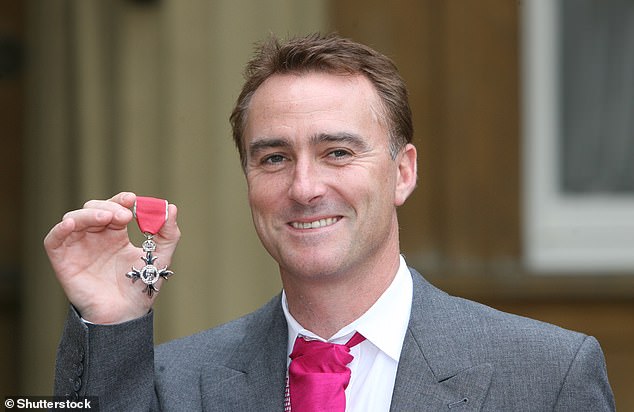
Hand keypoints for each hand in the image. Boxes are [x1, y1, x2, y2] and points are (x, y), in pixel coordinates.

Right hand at [44, 192, 180, 323]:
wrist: (126, 314)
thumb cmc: (140, 287)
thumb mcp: (160, 257)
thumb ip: (168, 233)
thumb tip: (172, 209)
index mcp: (115, 234)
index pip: (113, 207)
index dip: (120, 200)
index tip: (132, 200)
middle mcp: (95, 238)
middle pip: (93, 209)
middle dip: (109, 207)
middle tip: (125, 216)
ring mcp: (78, 248)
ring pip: (73, 218)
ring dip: (89, 214)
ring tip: (107, 219)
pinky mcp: (63, 261)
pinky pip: (53, 240)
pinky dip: (60, 229)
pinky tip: (72, 224)